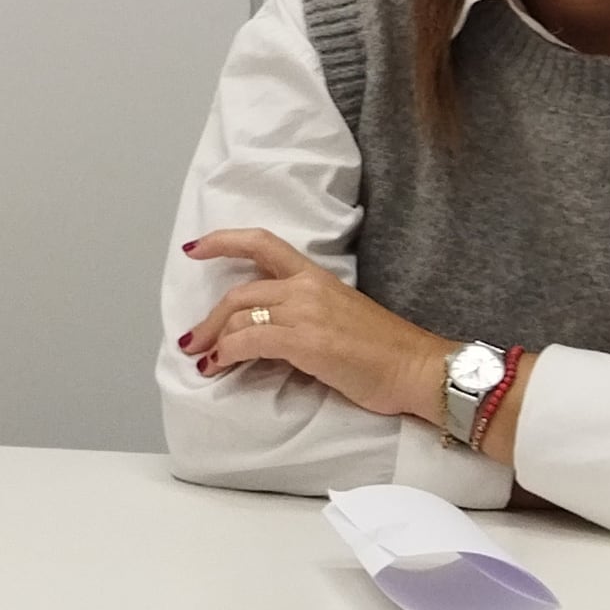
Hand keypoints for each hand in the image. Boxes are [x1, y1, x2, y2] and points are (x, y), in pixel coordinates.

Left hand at [173, 228, 454, 422]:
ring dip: (212, 338)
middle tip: (191, 339)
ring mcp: (305, 312)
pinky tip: (220, 366)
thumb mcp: (340, 317)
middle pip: (240, 292)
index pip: (263, 244)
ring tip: (202, 358)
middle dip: (208, 318)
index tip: (195, 249)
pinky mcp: (305, 341)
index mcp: (317, 277)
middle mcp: (307, 287)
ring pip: (239, 315)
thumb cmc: (385, 352)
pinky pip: (248, 340)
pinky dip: (226, 353)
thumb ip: (305, 314)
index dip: (224, 241)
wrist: (418, 369)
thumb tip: (271, 333)